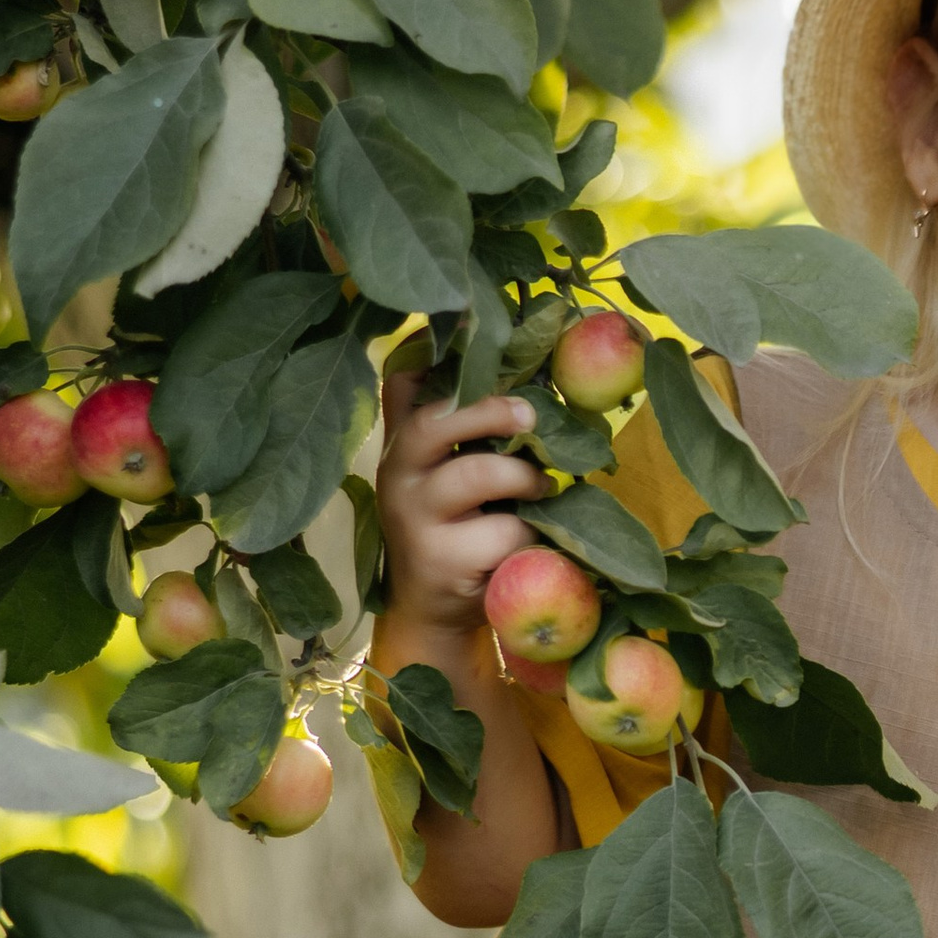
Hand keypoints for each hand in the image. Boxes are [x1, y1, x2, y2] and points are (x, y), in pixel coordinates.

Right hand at [378, 372, 544, 641]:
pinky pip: (506, 531)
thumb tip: (508, 371)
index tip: (469, 327)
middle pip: (436, 423)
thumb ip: (457, 428)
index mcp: (400, 444)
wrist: (429, 610)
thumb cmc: (449, 527)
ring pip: (479, 474)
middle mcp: (397, 474)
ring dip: (525, 478)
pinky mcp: (444, 560)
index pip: (402, 385)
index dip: (432, 355)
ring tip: (539, 489)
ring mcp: (415, 518)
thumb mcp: (442, 474)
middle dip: (491, 411)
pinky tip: (524, 543)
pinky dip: (530, 534)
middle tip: (531, 417)